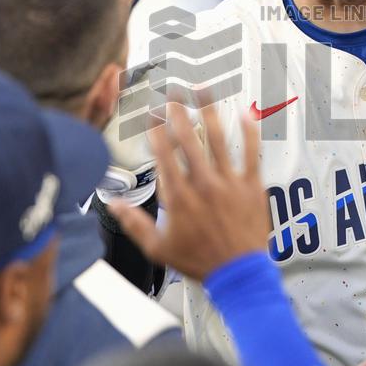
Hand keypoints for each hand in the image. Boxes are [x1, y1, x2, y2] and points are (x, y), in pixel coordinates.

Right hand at [110, 99, 269, 280]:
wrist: (238, 274)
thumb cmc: (199, 262)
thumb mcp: (157, 248)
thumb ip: (133, 223)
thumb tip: (114, 206)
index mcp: (179, 197)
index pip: (163, 154)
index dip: (155, 131)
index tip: (150, 115)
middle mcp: (203, 184)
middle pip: (189, 139)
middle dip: (178, 113)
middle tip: (173, 94)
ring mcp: (229, 183)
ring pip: (219, 139)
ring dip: (210, 112)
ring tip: (204, 91)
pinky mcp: (251, 186)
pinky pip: (251, 153)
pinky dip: (249, 133)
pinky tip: (246, 114)